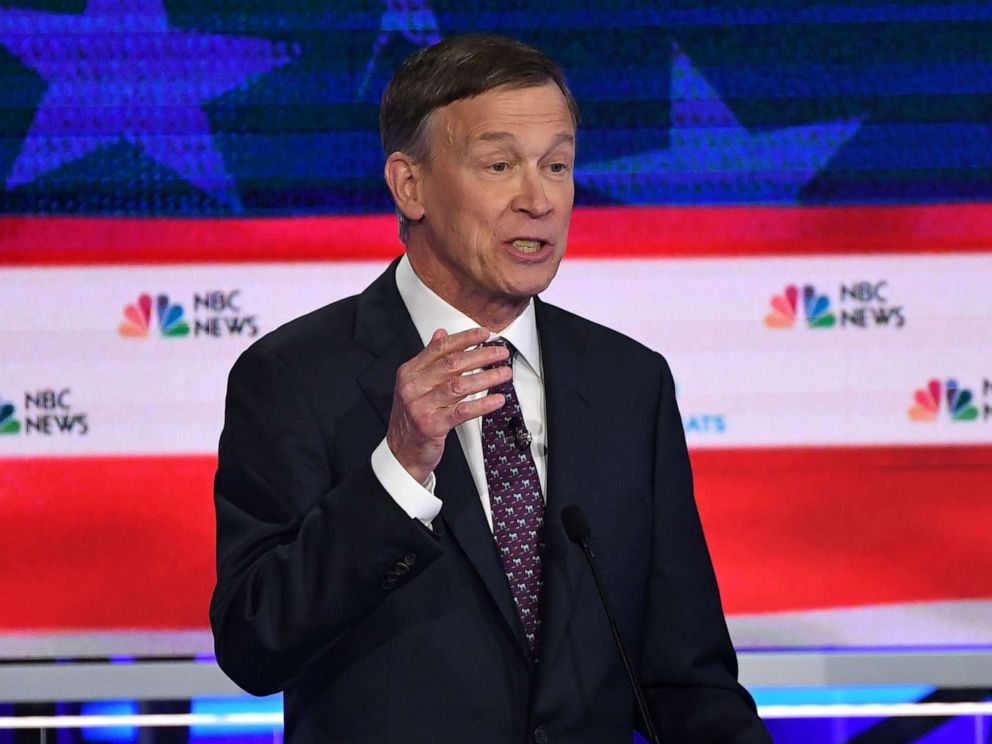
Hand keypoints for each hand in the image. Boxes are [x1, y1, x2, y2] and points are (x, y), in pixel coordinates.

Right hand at [387, 327, 509, 483]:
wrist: (401, 452)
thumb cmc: (411, 418)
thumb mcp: (414, 385)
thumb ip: (428, 359)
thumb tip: (441, 334)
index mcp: (409, 373)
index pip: (440, 349)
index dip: (464, 338)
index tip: (484, 334)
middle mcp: (413, 387)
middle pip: (452, 364)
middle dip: (481, 355)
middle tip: (500, 353)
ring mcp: (421, 406)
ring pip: (459, 385)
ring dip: (486, 377)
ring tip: (504, 374)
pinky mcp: (432, 425)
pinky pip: (462, 411)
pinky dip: (482, 404)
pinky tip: (497, 399)